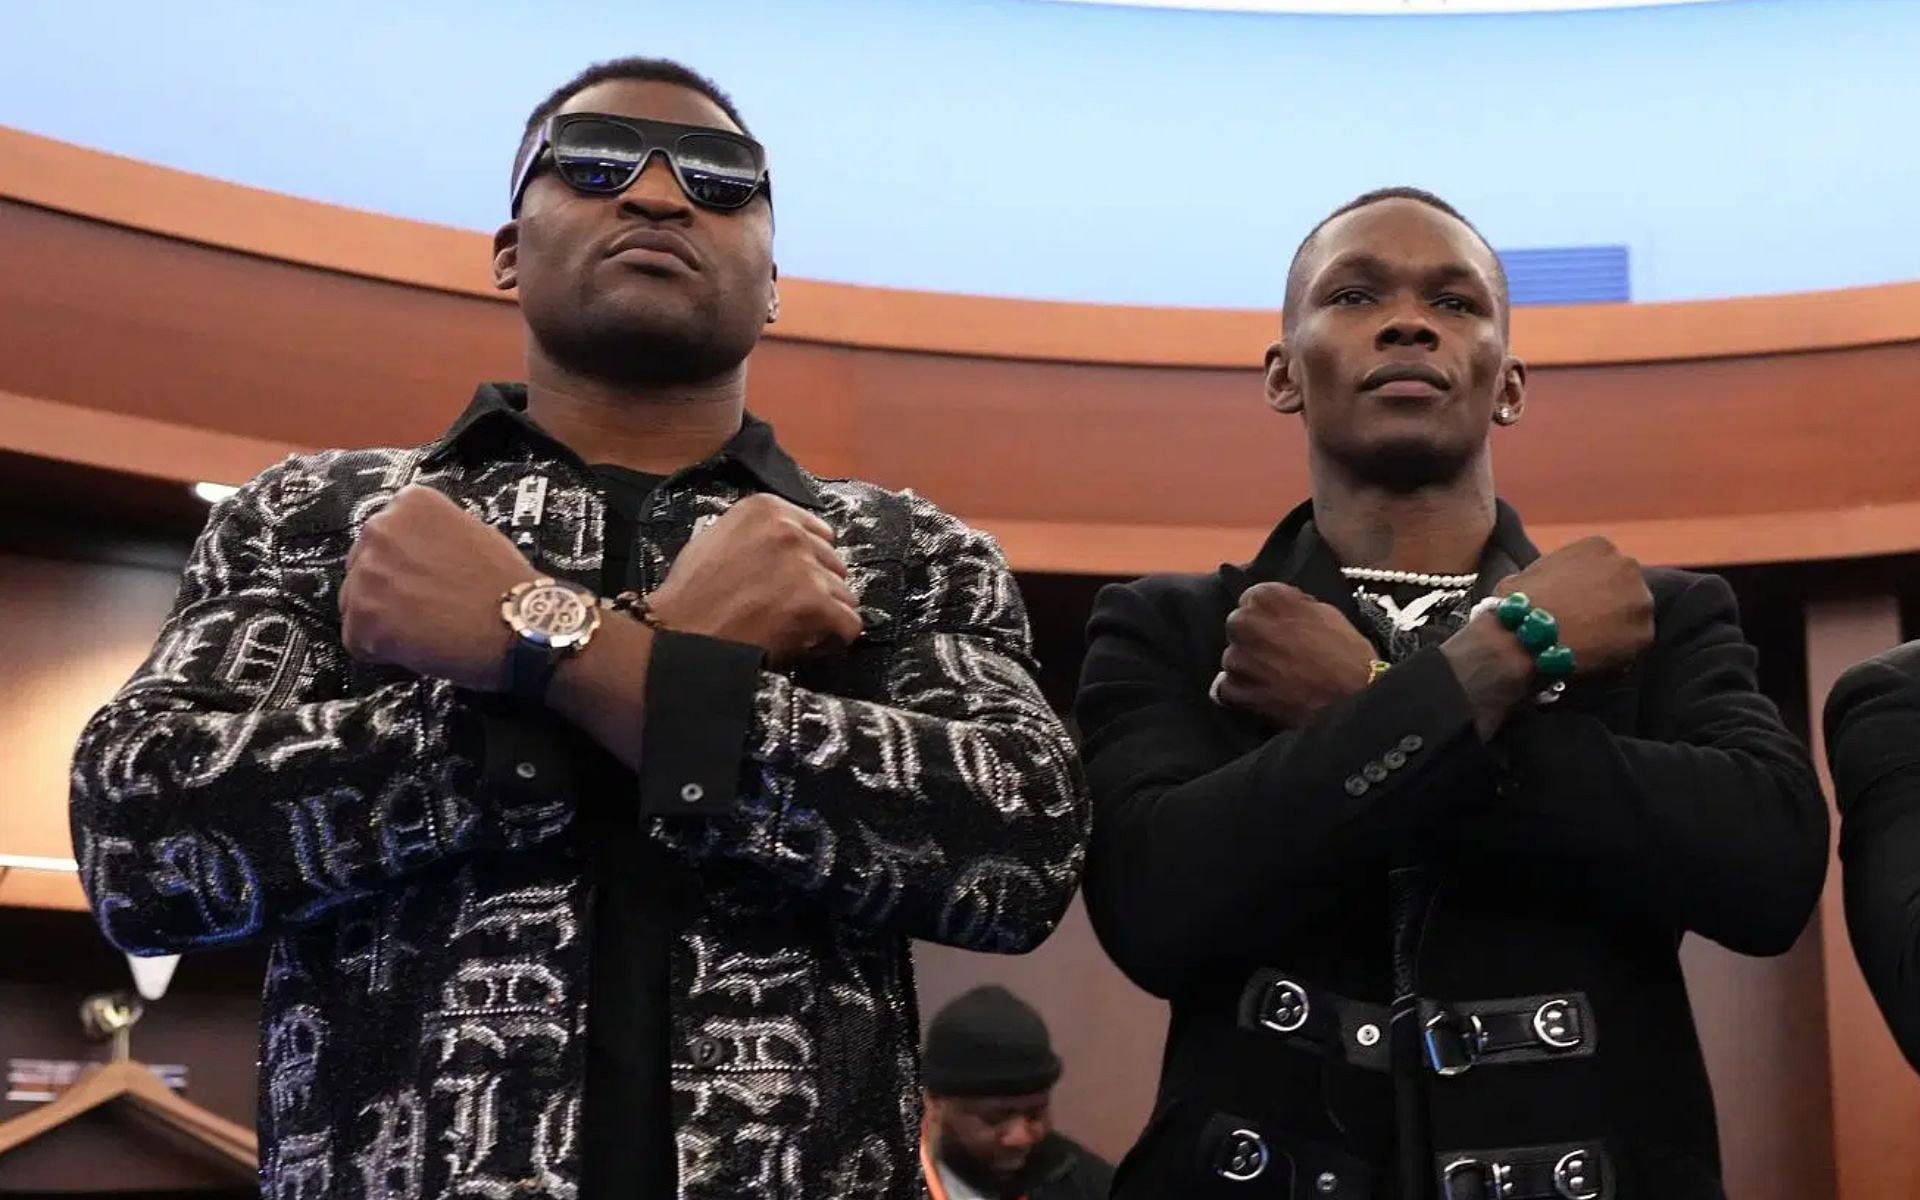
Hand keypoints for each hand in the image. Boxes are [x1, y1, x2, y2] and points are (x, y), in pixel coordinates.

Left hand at [339, 485, 533, 688]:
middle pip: (362, 567)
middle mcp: (380, 530)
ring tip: (425, 628)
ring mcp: (367, 574)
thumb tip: (416, 553)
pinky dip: (382, 651)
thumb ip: (433, 535)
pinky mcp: (362, 618)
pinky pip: (358, 641)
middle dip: (387, 590)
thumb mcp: (473, 532)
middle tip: (426, 606)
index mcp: (409, 505)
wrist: (521, 624)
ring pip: (356, 605)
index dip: (405, 564)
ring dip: (383, 621)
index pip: (384, 536)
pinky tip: (419, 646)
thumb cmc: (507, 583)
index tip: (425, 578)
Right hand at [648, 493, 862, 667]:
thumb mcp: (720, 538)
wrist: (678, 632)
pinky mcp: (816, 603)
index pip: (819, 533)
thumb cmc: (691, 593)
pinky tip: (809, 644)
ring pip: (844, 594)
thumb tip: (796, 545)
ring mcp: (806, 567)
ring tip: (793, 629)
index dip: (809, 562)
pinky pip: (849, 624)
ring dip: (825, 615)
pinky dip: (834, 638)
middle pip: (834, 563)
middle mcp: (791, 531)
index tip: (791, 582)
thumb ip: (761, 534)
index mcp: (767, 509)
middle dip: (817, 588)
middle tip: (787, 610)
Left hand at [1214, 582, 1376, 727]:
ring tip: (1276, 677)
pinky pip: (1226, 688)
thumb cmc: (1347, 653)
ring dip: (1248, 666)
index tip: (1280, 626)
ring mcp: (1239, 658)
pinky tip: (1262, 694)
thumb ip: (1294, 606)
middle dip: (1253, 638)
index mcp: (1268, 597)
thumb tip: (1281, 611)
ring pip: (1233, 658)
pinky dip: (1241, 692)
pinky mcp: (1239, 691)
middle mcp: (1247, 622)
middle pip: (1237, 626)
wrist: (1356, 696)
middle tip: (1277, 653)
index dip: (1268, 614)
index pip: (1252, 598)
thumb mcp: (1326, 613)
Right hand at [1495, 536, 1653, 675]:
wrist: (1521, 637)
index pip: (1604, 566)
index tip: (1575, 603)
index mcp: (1600, 546)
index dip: (1589, 587)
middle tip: (1584, 625)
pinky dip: (1616, 655)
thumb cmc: (1516, 603)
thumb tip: (1559, 585)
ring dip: (1615, 630)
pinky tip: (1590, 660)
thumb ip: (1559, 573)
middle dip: (1608, 605)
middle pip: (1624, 588)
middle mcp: (1627, 566)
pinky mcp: (1644, 634)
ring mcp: (1640, 601)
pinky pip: (1632, 646)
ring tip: (1586, 646)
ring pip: (1632, 617)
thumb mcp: (1534, 570)